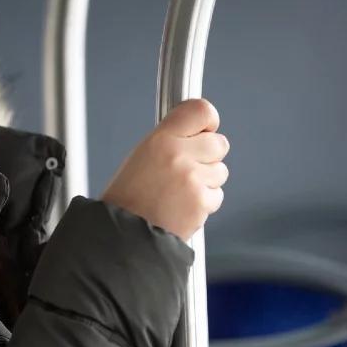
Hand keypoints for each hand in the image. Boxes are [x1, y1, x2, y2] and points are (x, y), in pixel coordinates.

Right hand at [101, 99, 229, 241]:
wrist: (125, 234)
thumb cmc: (128, 198)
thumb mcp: (142, 155)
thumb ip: (172, 140)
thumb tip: (198, 133)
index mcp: (160, 139)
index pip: (201, 111)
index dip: (207, 120)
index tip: (206, 128)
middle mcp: (179, 155)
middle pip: (219, 143)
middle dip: (209, 155)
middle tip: (189, 167)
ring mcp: (192, 179)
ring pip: (220, 171)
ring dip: (207, 180)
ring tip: (180, 191)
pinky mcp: (201, 202)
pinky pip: (216, 195)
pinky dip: (204, 201)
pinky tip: (183, 206)